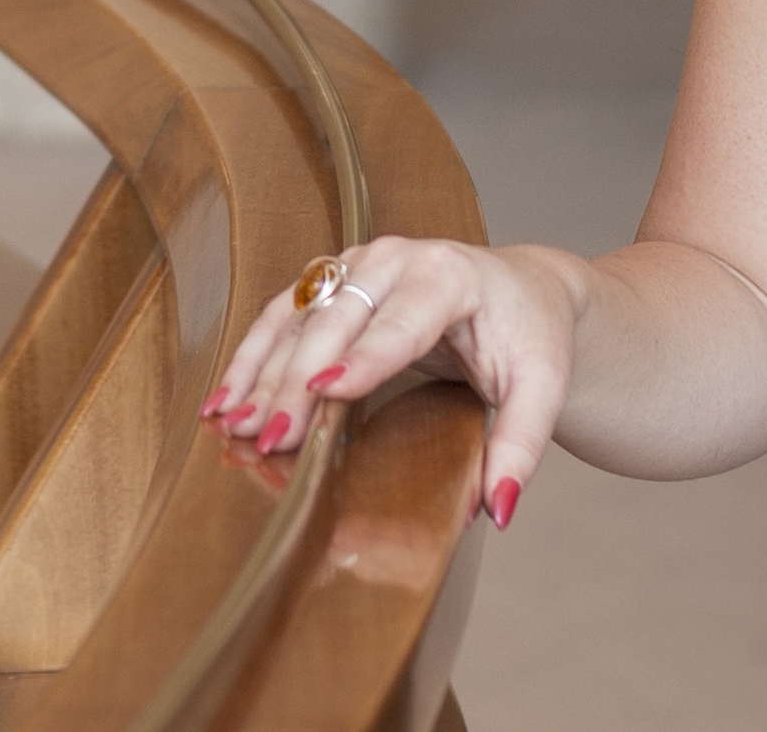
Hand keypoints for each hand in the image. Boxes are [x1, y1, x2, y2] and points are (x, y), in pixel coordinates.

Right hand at [200, 236, 584, 530]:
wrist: (524, 289)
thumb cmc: (531, 335)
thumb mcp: (541, 388)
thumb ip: (521, 445)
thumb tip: (498, 507)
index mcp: (452, 277)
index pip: (402, 321)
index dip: (363, 358)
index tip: (323, 396)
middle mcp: (401, 259)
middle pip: (339, 318)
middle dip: (299, 377)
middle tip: (269, 436)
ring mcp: (363, 264)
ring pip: (301, 314)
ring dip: (263, 369)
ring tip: (232, 424)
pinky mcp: (339, 279)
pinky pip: (285, 313)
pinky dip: (252, 355)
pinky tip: (224, 400)